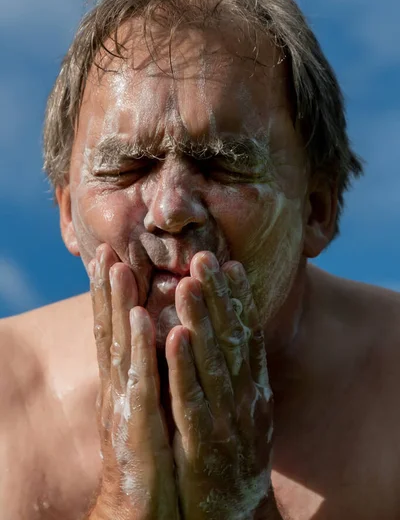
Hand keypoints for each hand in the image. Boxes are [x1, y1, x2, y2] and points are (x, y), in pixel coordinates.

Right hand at [88, 244, 179, 519]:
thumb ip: (152, 374)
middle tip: (106, 251)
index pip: (116, 330)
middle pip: (112, 331)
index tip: (111, 257)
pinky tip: (145, 319)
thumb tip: (161, 339)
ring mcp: (126, 406)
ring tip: (119, 270)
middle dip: (108, 290)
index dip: (111, 295)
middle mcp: (119, 388)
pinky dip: (142, 348)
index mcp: (125, 382)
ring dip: (120, 307)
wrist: (145, 510)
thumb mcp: (152, 407)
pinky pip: (143, 381)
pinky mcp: (140, 425)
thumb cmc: (153, 454)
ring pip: (122, 348)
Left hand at [165, 251, 274, 518]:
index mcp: (253, 391)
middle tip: (206, 257)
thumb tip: (227, 339)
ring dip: (200, 321)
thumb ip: (236, 378)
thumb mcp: (242, 414)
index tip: (231, 265)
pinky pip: (192, 400)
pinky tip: (174, 336)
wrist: (232, 516)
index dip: (240, 300)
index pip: (247, 337)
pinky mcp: (203, 444)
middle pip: (231, 340)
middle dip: (218, 297)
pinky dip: (184, 367)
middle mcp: (245, 400)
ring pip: (212, 362)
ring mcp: (227, 421)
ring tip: (187, 283)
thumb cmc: (231, 457)